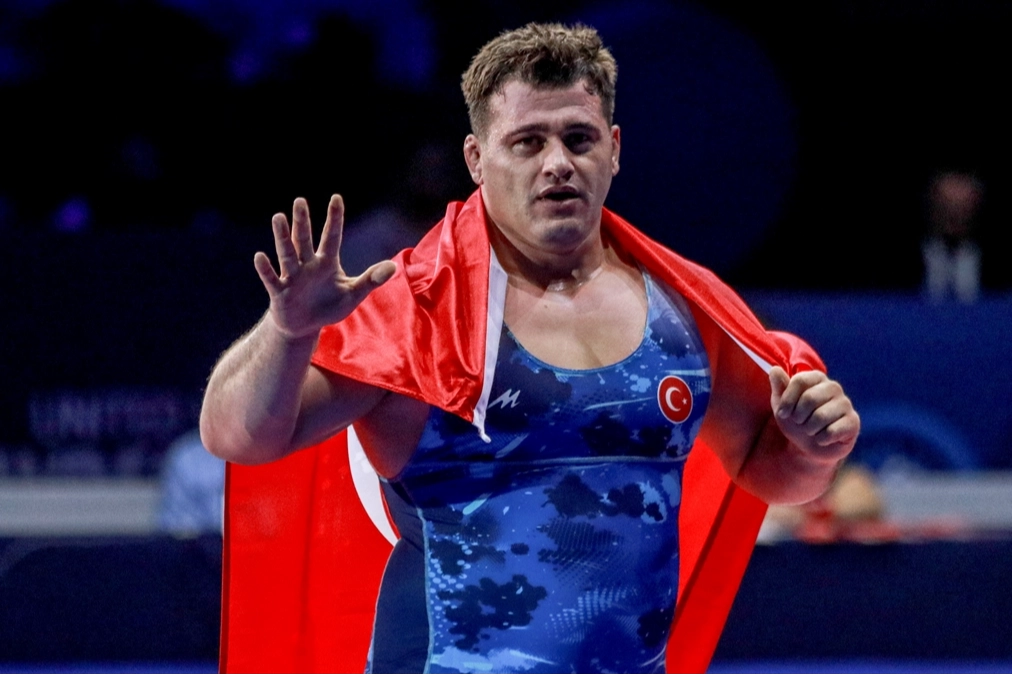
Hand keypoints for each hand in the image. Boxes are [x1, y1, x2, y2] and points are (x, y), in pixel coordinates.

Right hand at [253, 194, 395, 338]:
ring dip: (282, 237)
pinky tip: (260, 256)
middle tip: (300, 201)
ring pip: (287, 253)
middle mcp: (307, 265)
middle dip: (303, 221)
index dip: (334, 218)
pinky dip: (266, 269)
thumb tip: (394, 266)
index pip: (332, 236)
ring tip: (278, 217)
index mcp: (326, 263)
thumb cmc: (328, 307)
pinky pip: (272, 279)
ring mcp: (292, 277)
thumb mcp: (353, 294)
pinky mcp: (280, 292)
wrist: (304, 327)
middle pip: (305, 239)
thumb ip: (371, 279)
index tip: (336, 197)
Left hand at [768, 366, 859, 463]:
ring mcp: (845, 404)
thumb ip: (779, 387)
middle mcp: (833, 387)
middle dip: (798, 417)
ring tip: (811, 430)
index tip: (783, 413)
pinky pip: (832, 431)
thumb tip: (774, 369)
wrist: (809, 447)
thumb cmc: (795, 421)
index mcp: (816, 378)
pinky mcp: (853, 422)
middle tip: (800, 423)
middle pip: (809, 398)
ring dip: (809, 429)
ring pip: (820, 416)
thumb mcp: (781, 406)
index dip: (787, 400)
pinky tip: (823, 438)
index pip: (800, 381)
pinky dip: (821, 439)